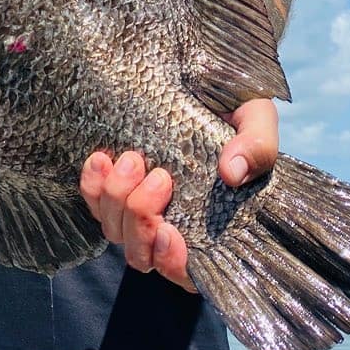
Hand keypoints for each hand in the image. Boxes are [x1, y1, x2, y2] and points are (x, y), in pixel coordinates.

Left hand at [79, 98, 278, 290]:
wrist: (197, 77)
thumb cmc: (234, 104)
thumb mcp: (255, 118)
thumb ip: (256, 145)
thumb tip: (232, 174)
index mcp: (212, 223)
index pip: (189, 273)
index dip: (174, 264)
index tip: (168, 231)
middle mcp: (174, 221)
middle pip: (142, 254)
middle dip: (141, 219)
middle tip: (158, 175)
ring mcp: (141, 203)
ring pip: (115, 230)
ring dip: (117, 199)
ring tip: (132, 159)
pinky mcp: (116, 181)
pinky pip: (93, 200)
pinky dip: (93, 186)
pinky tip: (101, 159)